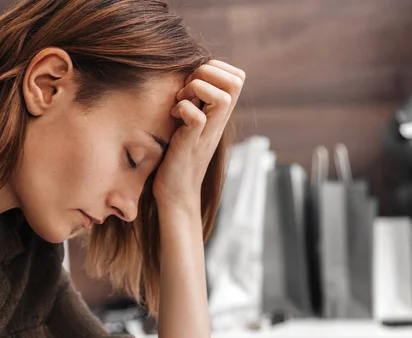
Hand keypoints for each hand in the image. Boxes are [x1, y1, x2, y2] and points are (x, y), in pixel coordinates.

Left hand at [152, 60, 244, 210]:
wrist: (176, 194)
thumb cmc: (178, 158)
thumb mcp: (192, 125)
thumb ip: (197, 104)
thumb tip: (190, 77)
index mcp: (220, 115)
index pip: (237, 76)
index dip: (217, 68)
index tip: (195, 81)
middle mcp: (218, 122)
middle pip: (236, 81)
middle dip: (207, 73)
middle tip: (187, 90)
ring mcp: (207, 134)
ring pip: (222, 97)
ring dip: (196, 90)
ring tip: (179, 103)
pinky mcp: (191, 145)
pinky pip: (196, 117)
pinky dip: (182, 109)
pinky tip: (173, 118)